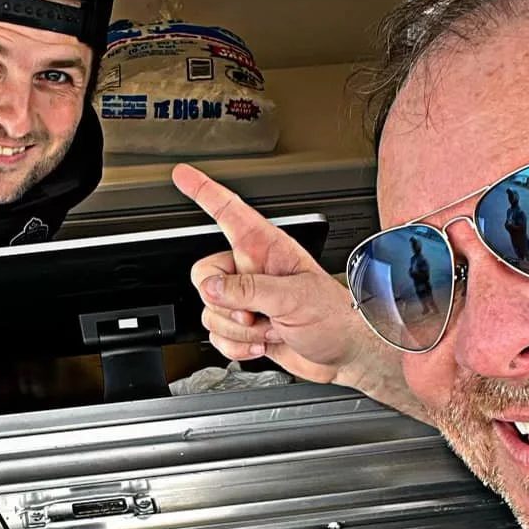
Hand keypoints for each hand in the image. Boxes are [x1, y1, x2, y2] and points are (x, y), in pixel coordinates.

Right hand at [173, 164, 424, 417]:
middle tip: (254, 313)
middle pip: (205, 275)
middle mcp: (253, 271)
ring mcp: (247, 300)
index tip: (182, 175)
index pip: (229, 213)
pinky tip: (262, 343)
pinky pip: (217, 336)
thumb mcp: (294, 297)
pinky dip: (237, 346)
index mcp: (267, 250)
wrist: (346, 353)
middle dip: (226, 303)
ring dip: (239, 330)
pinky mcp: (245, 327)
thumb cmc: (337, 317)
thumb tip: (212, 287)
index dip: (204, 191)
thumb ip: (249, 289)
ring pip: (210, 311)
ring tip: (271, 328)